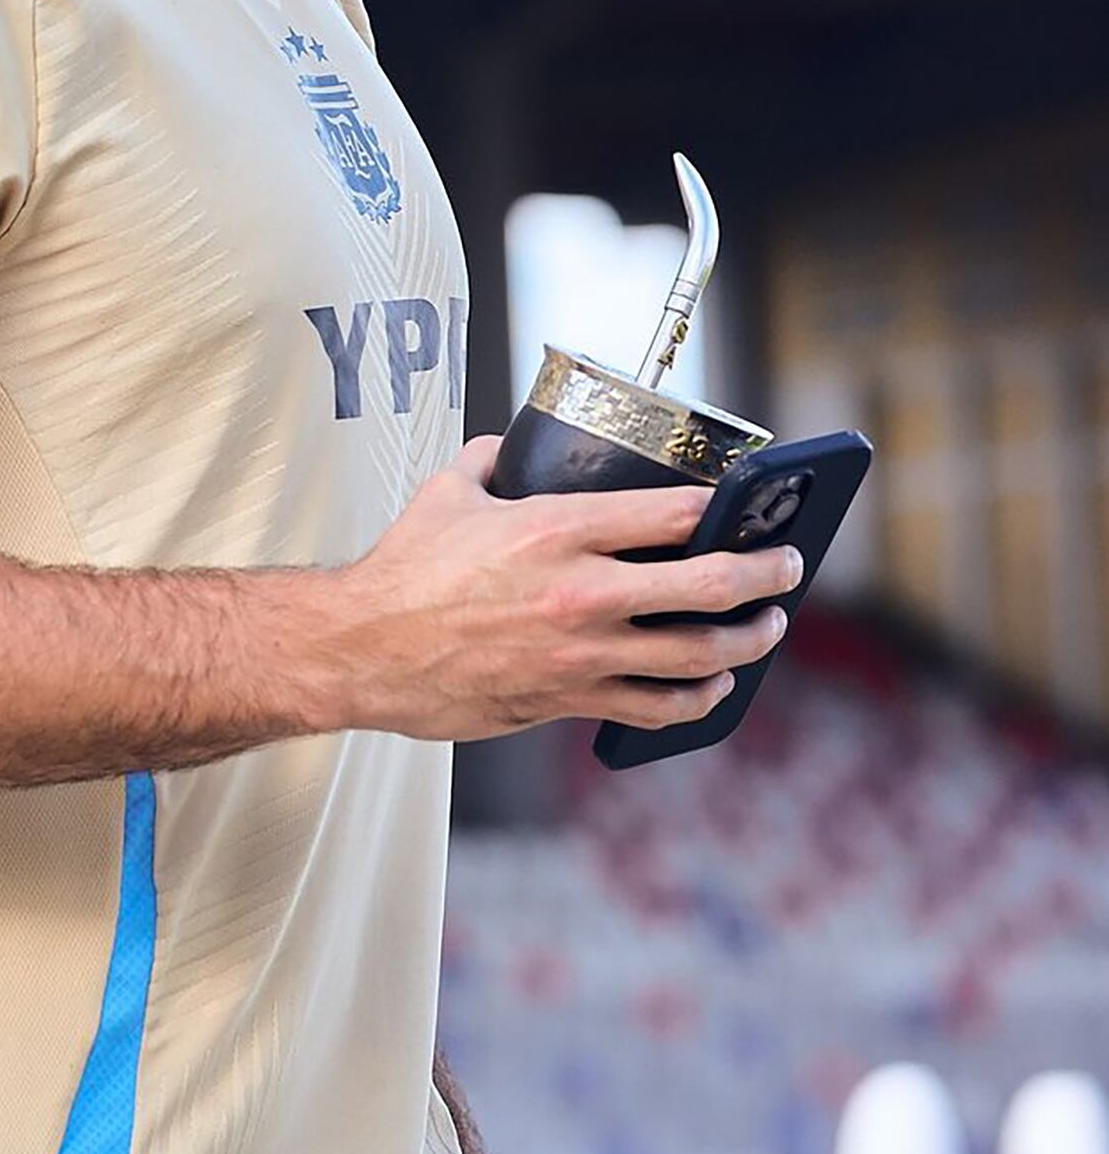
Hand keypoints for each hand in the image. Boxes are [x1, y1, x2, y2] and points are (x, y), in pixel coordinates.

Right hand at [338, 434, 801, 740]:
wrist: (364, 650)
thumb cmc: (403, 570)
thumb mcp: (447, 493)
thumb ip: (487, 461)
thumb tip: (506, 446)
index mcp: (557, 528)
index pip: (674, 512)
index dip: (729, 507)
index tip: (755, 505)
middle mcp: (582, 591)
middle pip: (709, 585)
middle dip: (767, 575)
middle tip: (788, 567)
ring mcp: (580, 653)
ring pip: (698, 654)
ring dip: (748, 642)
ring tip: (767, 628)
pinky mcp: (567, 699)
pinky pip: (656, 707)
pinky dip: (698, 700)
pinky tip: (715, 688)